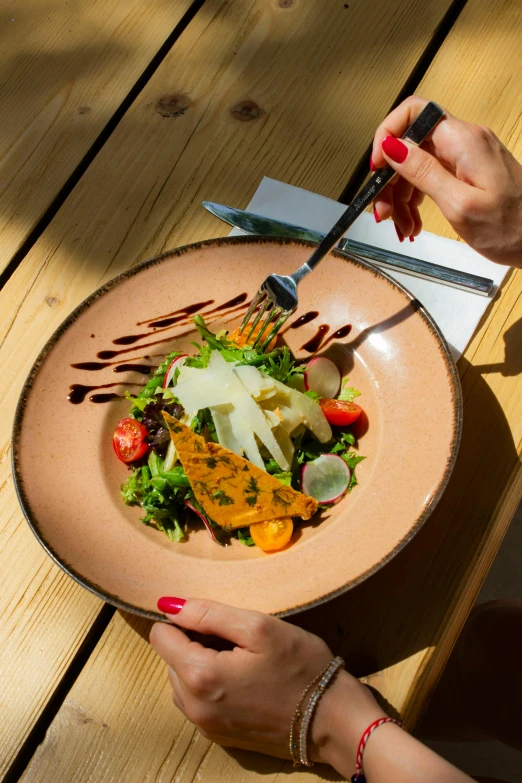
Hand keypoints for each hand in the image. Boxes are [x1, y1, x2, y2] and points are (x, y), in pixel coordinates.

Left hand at [149, 597, 380, 763]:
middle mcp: (193, 707)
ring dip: (199, 664)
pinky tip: (242, 679)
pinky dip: (210, 685)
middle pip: (170, 659)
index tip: (215, 620)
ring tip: (240, 658)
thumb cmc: (300, 666)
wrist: (331, 721)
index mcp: (199, 676)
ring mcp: (204, 726)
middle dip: (193, 642)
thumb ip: (207, 613)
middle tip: (235, 639)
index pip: (160, 636)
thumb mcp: (258, 627)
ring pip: (181, 680)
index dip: (184, 620)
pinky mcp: (218, 736)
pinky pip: (197, 701)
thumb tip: (166, 604)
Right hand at [371, 95, 521, 266]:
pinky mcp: (467, 172)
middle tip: (384, 213)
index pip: (413, 113)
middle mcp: (464, 141)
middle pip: (410, 146)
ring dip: (401, 197)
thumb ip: (423, 172)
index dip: (387, 136)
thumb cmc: (511, 228)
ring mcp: (466, 157)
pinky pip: (431, 178)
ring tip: (402, 228)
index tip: (376, 169)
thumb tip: (392, 146)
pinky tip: (413, 223)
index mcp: (463, 141)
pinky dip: (416, 200)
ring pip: (417, 166)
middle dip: (391, 180)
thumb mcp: (459, 204)